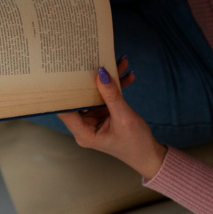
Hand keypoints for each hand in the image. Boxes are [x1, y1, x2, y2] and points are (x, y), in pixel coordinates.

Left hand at [56, 59, 167, 180]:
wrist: (149, 155)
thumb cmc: (136, 143)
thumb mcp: (124, 118)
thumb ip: (112, 96)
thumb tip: (100, 74)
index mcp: (83, 132)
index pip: (64, 109)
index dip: (62, 91)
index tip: (63, 72)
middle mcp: (84, 125)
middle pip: (79, 97)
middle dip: (88, 78)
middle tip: (91, 58)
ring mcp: (93, 119)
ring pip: (94, 94)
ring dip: (106, 79)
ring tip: (118, 62)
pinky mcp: (103, 114)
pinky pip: (105, 97)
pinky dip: (115, 86)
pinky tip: (127, 74)